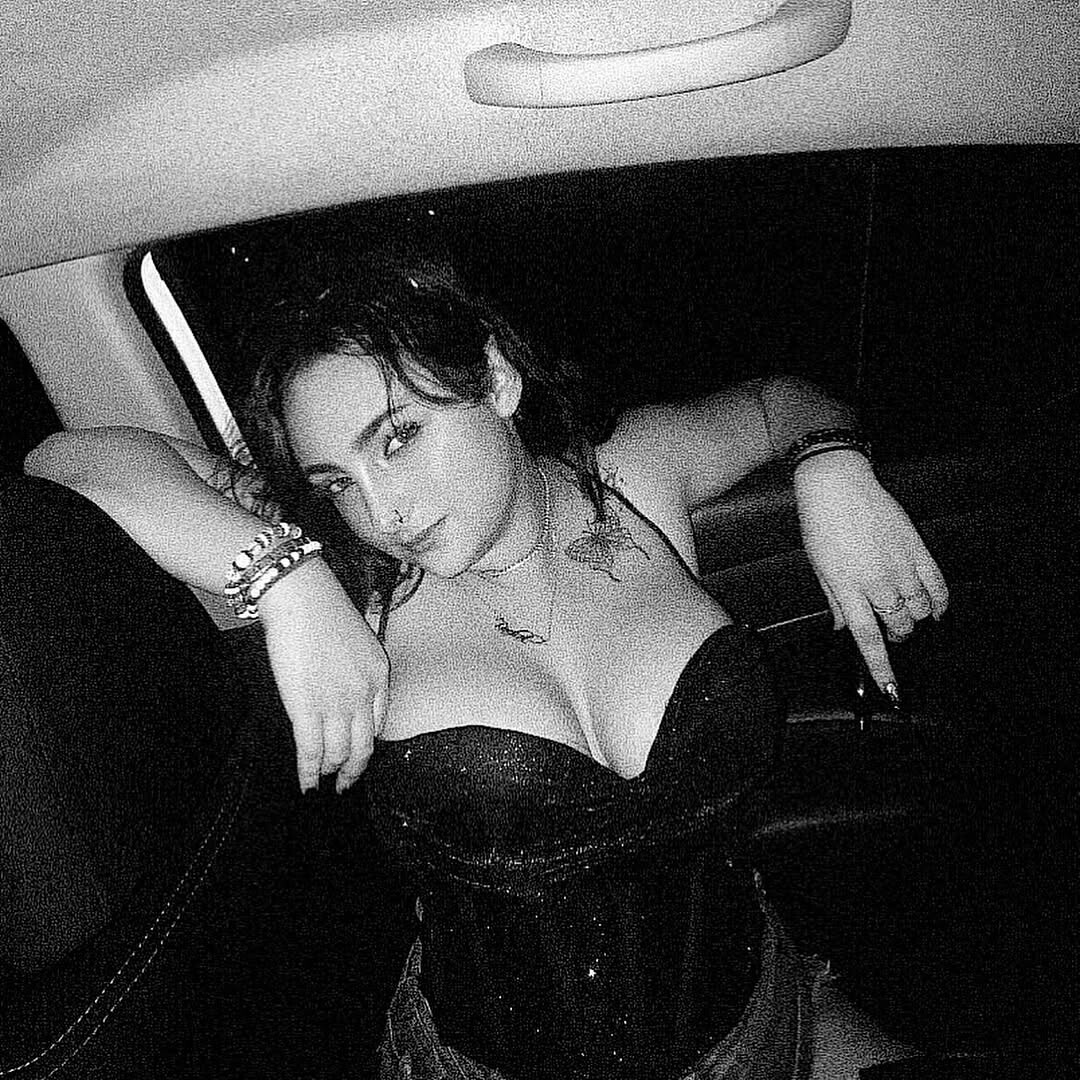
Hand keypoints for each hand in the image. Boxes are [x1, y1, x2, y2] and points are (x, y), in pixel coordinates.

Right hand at [258, 558, 388, 792]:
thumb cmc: (321, 610)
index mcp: (378, 674)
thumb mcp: (356, 641)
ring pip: (338, 753)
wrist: (301, 597)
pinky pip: (312, 751)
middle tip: (344, 784)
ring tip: (321, 782)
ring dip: (329, 772)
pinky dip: (309, 773)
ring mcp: (337, 703)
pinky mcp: (308, 708)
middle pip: (363, 745)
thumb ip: (355, 670)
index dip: (366, 743)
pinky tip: (306, 785)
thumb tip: (339, 692)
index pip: (378, 722)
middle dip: (353, 770)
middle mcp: (364, 693)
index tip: (358, 755)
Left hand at [794, 452, 948, 697]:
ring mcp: (900, 564)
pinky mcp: (917, 548)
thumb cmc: (821, 525)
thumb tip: (841, 628)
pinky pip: (937, 585)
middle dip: (897, 636)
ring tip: (905, 612)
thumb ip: (833, 601)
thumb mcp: (819, 567)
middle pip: (899, 626)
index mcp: (846, 587)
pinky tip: (934, 607)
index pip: (867, 637)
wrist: (837, 485)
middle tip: (890, 629)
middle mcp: (876, 580)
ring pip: (920, 610)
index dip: (881, 666)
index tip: (890, 689)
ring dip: (915, 619)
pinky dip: (939, 601)